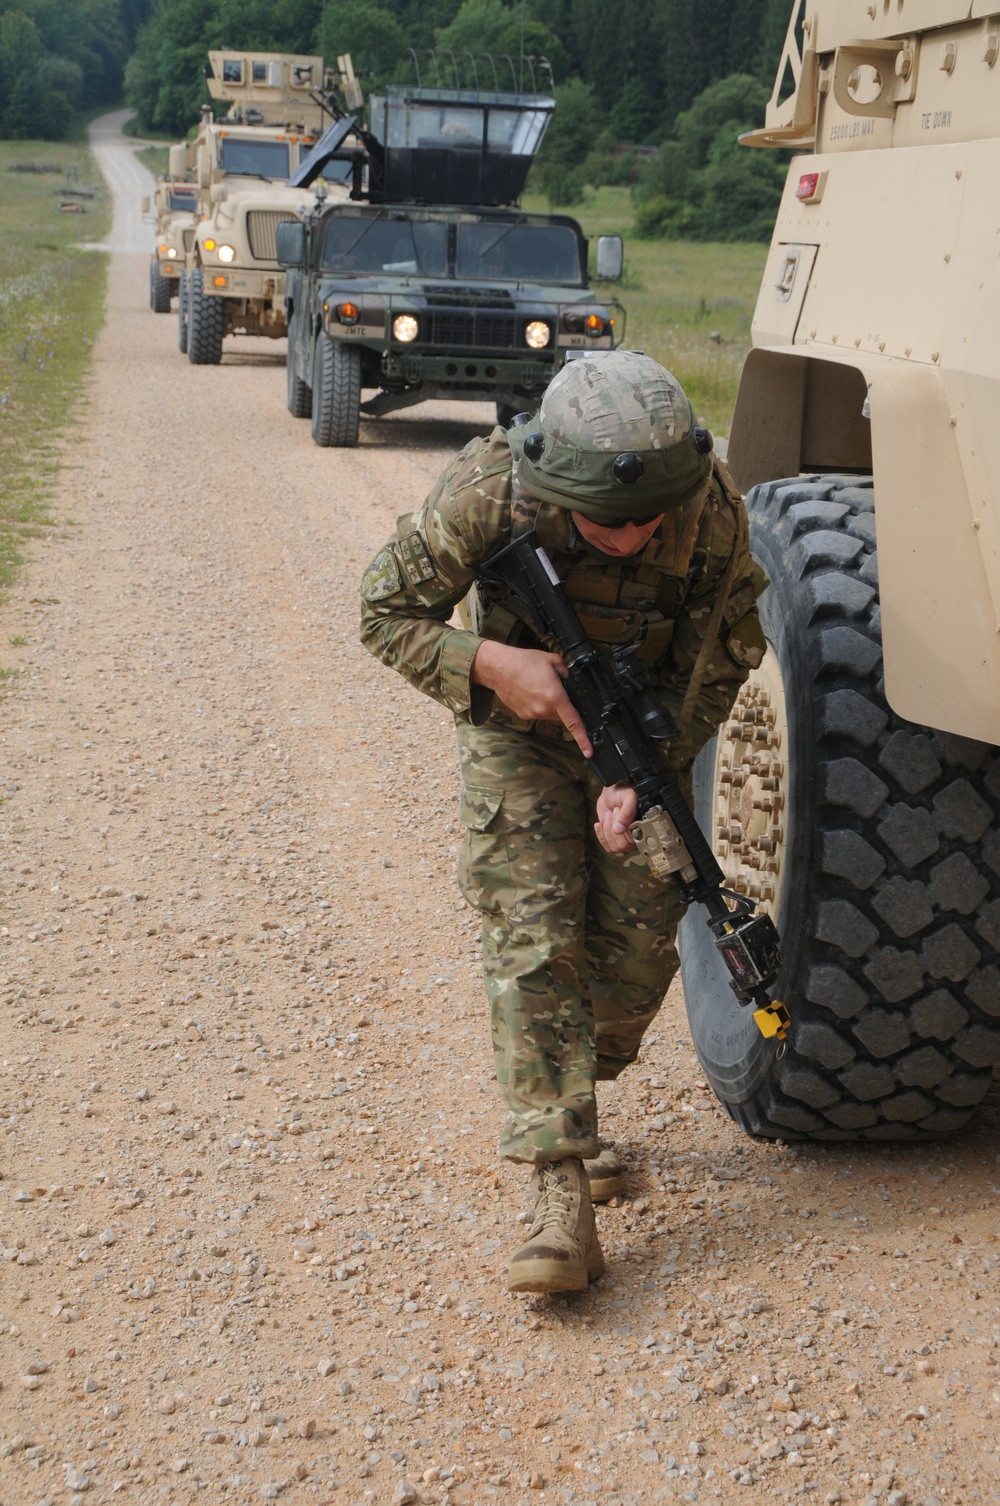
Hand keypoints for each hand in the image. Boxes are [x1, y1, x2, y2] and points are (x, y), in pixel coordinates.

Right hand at [471, 640, 592, 756]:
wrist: (498, 668)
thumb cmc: (523, 662)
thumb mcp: (553, 660)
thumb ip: (567, 672)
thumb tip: (570, 680)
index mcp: (555, 697)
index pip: (574, 722)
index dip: (583, 738)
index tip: (589, 751)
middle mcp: (544, 709)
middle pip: (562, 715)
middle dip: (563, 705)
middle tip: (553, 687)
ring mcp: (532, 714)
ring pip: (549, 714)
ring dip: (549, 704)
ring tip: (538, 686)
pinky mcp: (523, 715)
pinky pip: (537, 713)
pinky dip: (537, 704)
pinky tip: (530, 691)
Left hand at [594, 783, 638, 853]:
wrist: (612, 790)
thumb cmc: (624, 792)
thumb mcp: (629, 797)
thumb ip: (627, 812)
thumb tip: (619, 830)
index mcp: (644, 827)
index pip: (634, 841)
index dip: (624, 828)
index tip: (620, 810)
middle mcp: (635, 836)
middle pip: (622, 846)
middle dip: (614, 827)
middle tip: (615, 811)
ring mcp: (623, 839)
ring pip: (614, 848)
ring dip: (607, 830)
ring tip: (610, 815)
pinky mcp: (612, 838)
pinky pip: (606, 846)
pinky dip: (600, 834)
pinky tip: (600, 823)